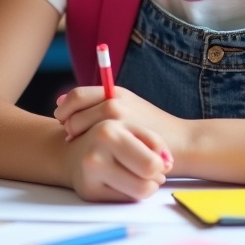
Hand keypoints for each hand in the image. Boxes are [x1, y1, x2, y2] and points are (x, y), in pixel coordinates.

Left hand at [56, 86, 184, 165]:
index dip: (65, 107)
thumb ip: (105, 104)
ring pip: (76, 125)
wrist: (181, 141)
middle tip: (69, 135)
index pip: (77, 95)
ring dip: (72, 135)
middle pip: (72, 109)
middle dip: (66, 122)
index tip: (62, 118)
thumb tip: (68, 103)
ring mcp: (116, 118)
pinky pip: (88, 140)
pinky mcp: (120, 136)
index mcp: (115, 91)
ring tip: (79, 145)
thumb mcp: (131, 108)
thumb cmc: (154, 128)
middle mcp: (113, 100)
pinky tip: (91, 153)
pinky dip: (83, 146)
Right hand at [66, 118, 172, 201]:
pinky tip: (124, 180)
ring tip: (140, 174)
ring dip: (145, 187)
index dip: (160, 165)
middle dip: (154, 180)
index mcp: (108, 132)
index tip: (157, 160)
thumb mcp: (131, 127)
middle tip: (152, 171)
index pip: (150, 164)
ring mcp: (89, 177)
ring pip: (136, 196)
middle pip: (144, 186)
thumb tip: (167, 164)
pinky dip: (130, 192)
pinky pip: (123, 200)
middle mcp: (95, 156)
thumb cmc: (109, 136)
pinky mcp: (88, 193)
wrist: (72, 150)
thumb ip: (154, 141)